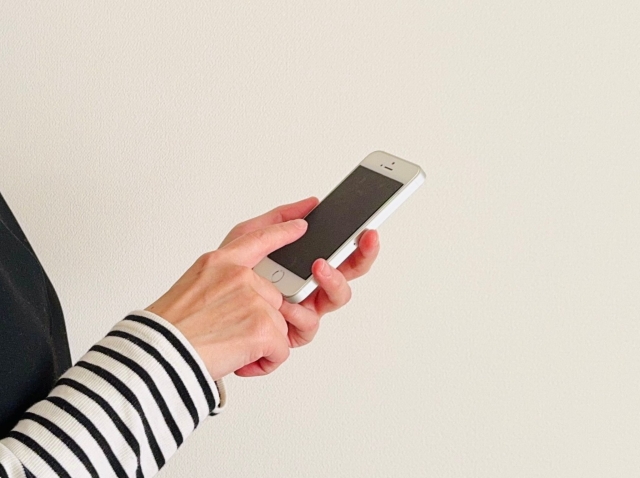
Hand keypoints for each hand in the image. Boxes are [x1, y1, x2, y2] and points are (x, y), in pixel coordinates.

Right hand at [144, 218, 307, 379]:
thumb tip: (248, 300)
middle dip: (260, 322)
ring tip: (229, 349)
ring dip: (262, 345)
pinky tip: (242, 362)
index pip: (258, 237)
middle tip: (229, 334)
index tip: (302, 221)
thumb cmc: (169, 329)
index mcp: (219, 262)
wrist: (156, 354)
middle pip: (274, 298)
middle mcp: (238, 275)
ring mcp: (253, 299)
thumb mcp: (193, 288)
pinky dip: (267, 362)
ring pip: (279, 326)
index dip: (283, 228)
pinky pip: (281, 349)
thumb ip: (225, 284)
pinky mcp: (263, 326)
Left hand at [218, 197, 380, 356]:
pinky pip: (308, 324)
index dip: (360, 243)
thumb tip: (311, 204)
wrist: (198, 315)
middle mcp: (310, 289)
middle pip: (348, 275)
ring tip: (317, 268)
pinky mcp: (290, 335)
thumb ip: (278, 220)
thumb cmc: (223, 278)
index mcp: (306, 266)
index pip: (341, 254)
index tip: (368, 230)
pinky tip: (285, 304)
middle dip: (361, 257)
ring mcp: (303, 312)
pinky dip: (298, 313)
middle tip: (361, 241)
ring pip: (335, 299)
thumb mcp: (246, 237)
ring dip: (331, 281)